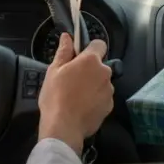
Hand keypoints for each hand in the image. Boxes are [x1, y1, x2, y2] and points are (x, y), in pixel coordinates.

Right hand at [38, 34, 113, 154]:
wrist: (64, 127)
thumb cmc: (56, 97)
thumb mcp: (54, 71)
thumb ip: (64, 51)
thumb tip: (67, 37)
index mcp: (91, 61)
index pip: (99, 44)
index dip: (90, 49)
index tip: (80, 57)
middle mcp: (105, 73)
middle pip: (100, 65)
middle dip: (90, 70)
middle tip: (73, 80)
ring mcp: (109, 90)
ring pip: (102, 82)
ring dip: (93, 85)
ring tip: (77, 96)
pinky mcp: (110, 105)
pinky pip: (103, 97)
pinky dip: (96, 99)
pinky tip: (82, 106)